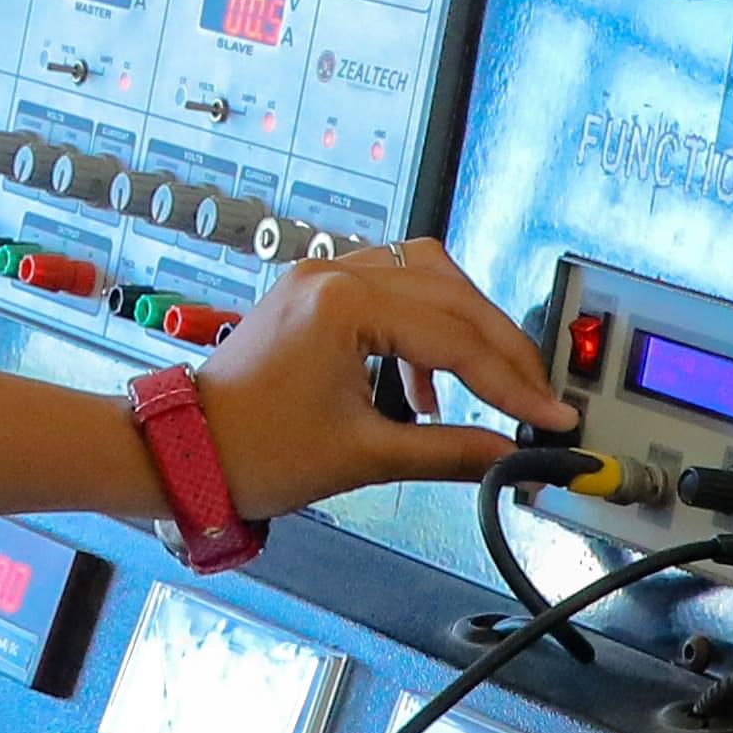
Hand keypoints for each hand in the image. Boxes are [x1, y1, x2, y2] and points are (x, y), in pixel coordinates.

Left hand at [196, 237, 573, 516]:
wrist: (182, 452)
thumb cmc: (251, 452)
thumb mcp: (364, 457)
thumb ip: (450, 451)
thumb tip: (513, 456)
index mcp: (342, 305)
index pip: (454, 336)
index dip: (511, 381)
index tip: (550, 414)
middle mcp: (333, 275)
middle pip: (450, 293)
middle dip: (501, 347)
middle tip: (536, 395)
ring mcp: (321, 278)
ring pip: (426, 276)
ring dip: (467, 325)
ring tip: (493, 381)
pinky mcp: (315, 294)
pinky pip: (392, 289)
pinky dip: (425, 327)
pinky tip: (427, 383)